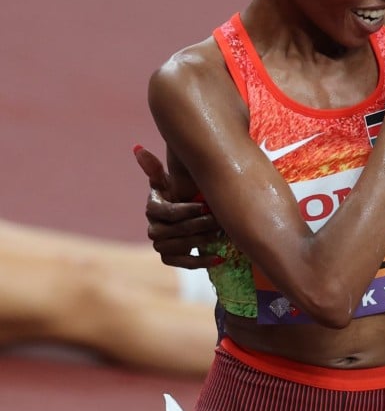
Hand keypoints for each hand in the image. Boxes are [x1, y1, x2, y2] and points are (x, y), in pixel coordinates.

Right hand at [133, 145, 223, 268]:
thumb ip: (156, 167)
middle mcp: (153, 228)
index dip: (185, 211)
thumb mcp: (171, 179)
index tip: (205, 206)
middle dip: (197, 225)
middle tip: (218, 219)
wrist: (192, 213)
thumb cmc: (183, 191)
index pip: (165, 212)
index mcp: (153, 208)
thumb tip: (137, 148)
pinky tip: (220, 257)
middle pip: (173, 231)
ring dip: (200, 241)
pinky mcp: (171, 258)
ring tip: (219, 234)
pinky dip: (202, 261)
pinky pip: (184, 263)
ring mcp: (161, 244)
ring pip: (179, 246)